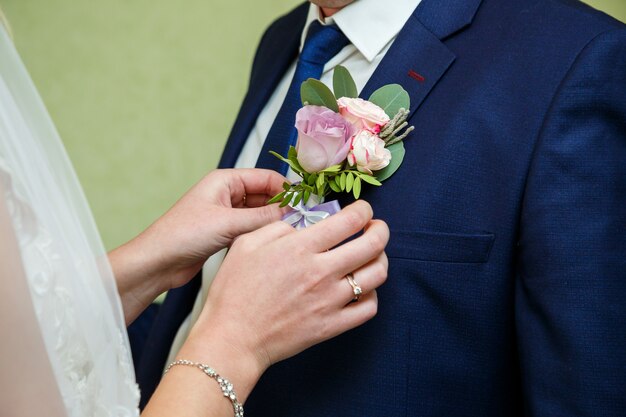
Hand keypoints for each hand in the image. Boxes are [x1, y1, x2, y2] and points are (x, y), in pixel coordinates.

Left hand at [110, 168, 286, 323]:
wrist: (157, 262)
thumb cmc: (183, 235)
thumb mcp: (228, 223)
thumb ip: (262, 217)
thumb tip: (291, 214)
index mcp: (225, 181)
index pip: (267, 177)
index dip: (287, 189)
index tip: (305, 205)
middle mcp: (227, 193)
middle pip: (266, 194)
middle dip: (283, 206)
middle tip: (302, 222)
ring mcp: (227, 213)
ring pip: (261, 212)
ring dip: (274, 221)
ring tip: (291, 234)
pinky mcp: (225, 232)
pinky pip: (252, 227)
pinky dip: (263, 233)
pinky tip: (274, 243)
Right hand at [179, 200, 388, 400]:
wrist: (233, 337)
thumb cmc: (234, 292)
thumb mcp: (246, 244)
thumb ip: (278, 227)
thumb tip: (301, 224)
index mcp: (300, 248)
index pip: (349, 221)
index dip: (363, 210)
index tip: (363, 209)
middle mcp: (321, 272)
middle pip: (372, 244)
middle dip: (381, 229)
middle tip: (376, 227)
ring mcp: (330, 300)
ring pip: (376, 274)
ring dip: (381, 259)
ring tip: (373, 255)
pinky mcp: (333, 325)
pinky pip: (369, 308)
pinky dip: (372, 294)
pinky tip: (362, 288)